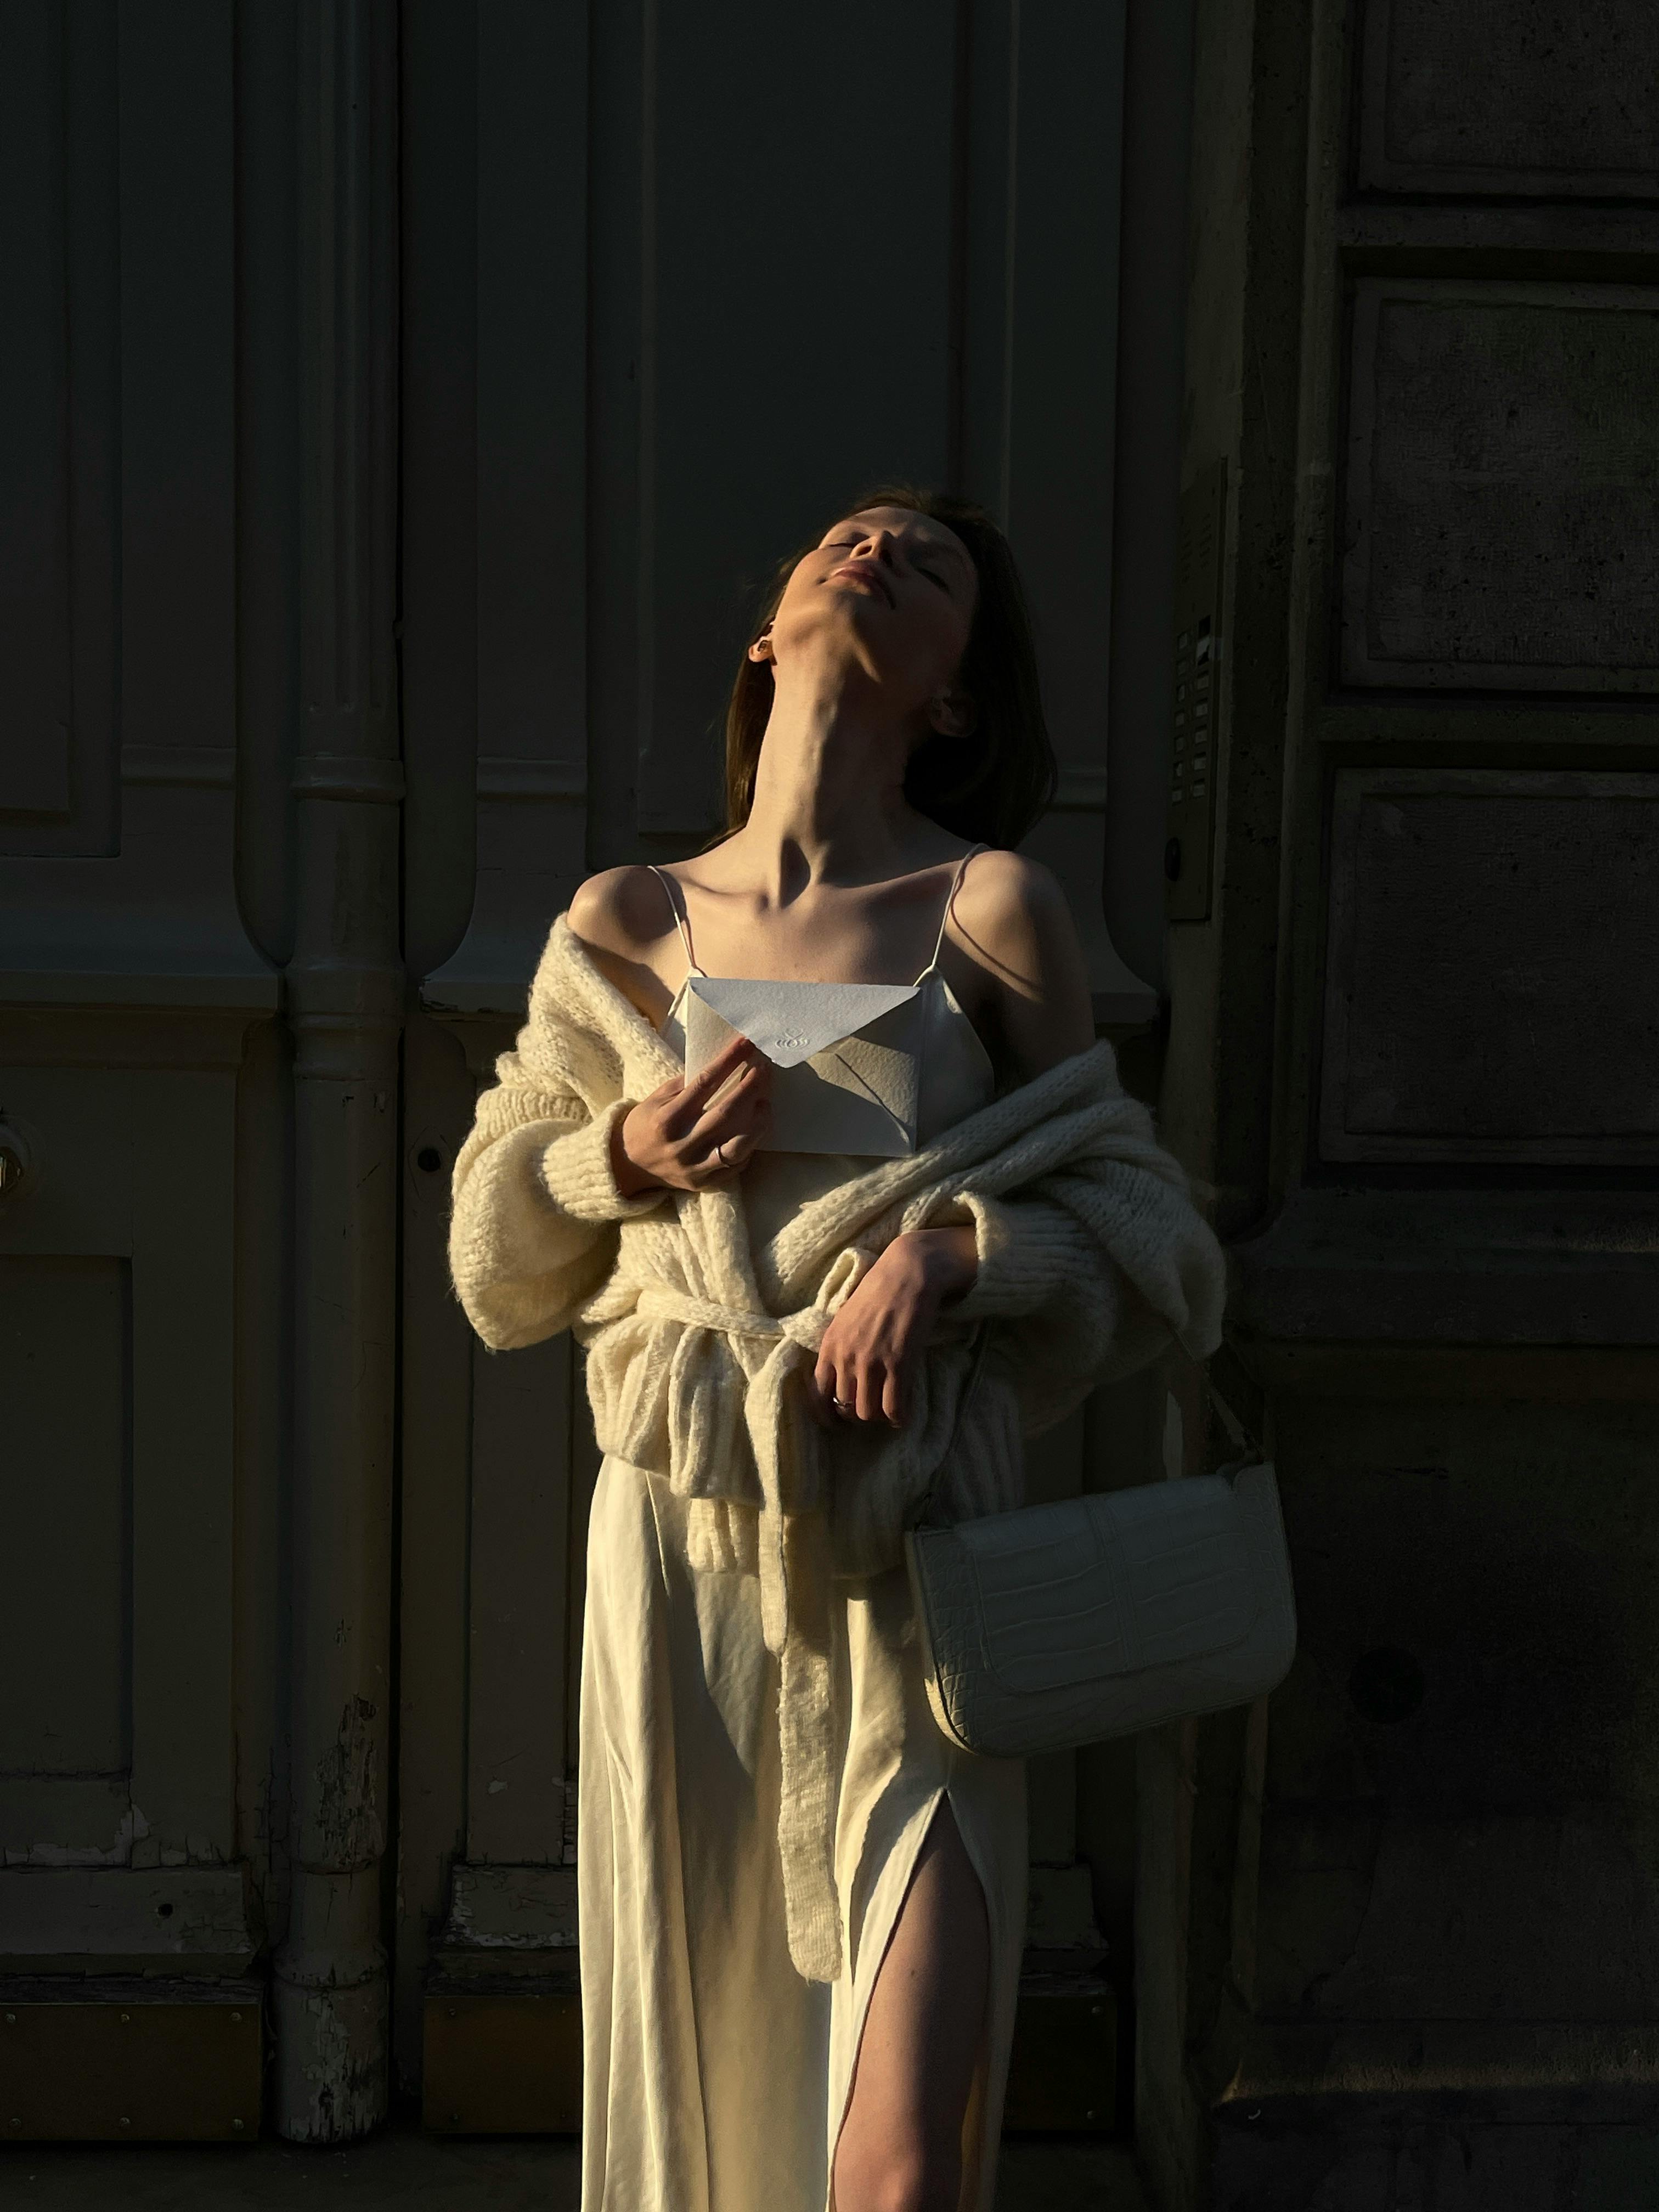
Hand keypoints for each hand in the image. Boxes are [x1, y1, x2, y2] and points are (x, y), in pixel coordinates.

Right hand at [612, 1034, 771, 1195]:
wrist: (629, 1166)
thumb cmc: (645, 1125)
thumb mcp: (655, 1099)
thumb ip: (685, 1085)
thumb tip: (721, 1066)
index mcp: (666, 1119)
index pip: (704, 1084)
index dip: (728, 1062)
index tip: (746, 1044)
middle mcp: (681, 1145)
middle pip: (726, 1114)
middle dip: (750, 1088)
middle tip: (764, 1070)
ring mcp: (694, 1167)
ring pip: (737, 1147)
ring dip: (758, 1124)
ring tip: (766, 1104)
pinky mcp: (704, 1183)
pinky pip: (736, 1166)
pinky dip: (749, 1146)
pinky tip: (754, 1130)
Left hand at [810, 1227, 978, 1428]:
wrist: (907, 1273)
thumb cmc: (878, 1291)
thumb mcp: (845, 1318)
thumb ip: (839, 1346)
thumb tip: (839, 1375)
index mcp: (829, 1346)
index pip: (817, 1395)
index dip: (827, 1416)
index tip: (838, 1423)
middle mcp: (846, 1357)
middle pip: (845, 1408)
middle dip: (858, 1416)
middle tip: (872, 1410)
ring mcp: (871, 1362)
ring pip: (868, 1413)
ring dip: (879, 1417)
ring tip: (889, 1411)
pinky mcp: (898, 1363)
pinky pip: (894, 1407)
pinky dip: (899, 1417)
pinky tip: (904, 1413)